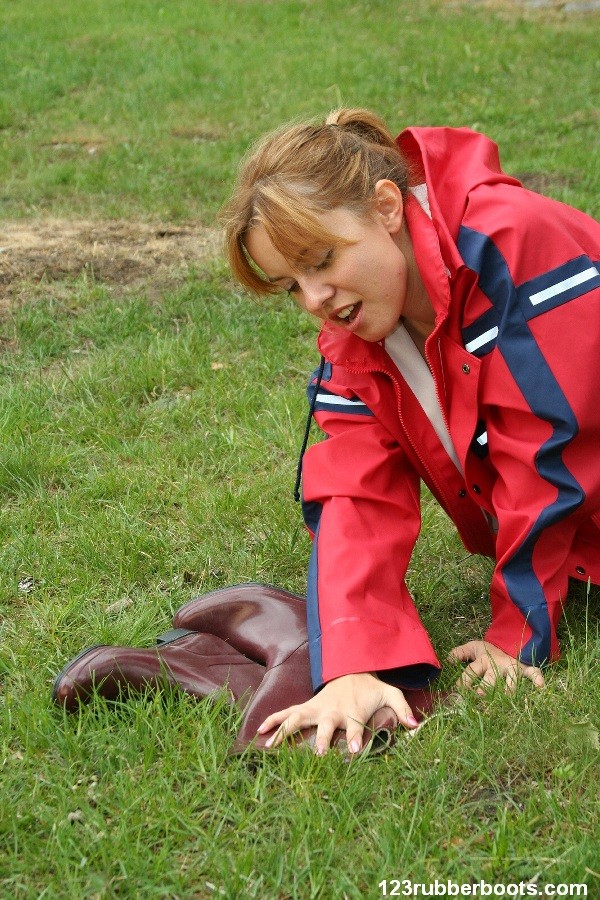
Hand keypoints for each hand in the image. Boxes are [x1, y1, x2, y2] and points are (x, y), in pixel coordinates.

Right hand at [257, 672, 418, 755]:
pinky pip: (286, 714)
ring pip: (297, 719)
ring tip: (269, 746)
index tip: (355, 748)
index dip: (355, 737)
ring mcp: (316, 709)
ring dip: (285, 731)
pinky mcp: (306, 708)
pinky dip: (273, 721)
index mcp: (352, 711)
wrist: (352, 670)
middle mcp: (332, 712)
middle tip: (318, 753)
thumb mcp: (390, 694)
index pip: (355, 726)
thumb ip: (402, 708)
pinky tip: (260, 732)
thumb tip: (415, 725)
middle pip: (325, 726)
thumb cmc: (370, 688)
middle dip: (321, 738)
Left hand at [449, 640, 544, 693]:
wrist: (509, 642)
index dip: (464, 682)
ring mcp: (512, 667)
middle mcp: (497, 664)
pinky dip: (537, 678)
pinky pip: (533, 672)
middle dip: (485, 688)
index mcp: (482, 660)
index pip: (471, 671)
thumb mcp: (472, 648)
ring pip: (511, 680)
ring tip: (506, 699)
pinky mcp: (524, 669)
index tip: (458, 693)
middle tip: (480, 697)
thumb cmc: (488, 651)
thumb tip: (447, 660)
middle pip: (491, 678)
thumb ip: (459, 653)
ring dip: (509, 690)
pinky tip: (541, 686)